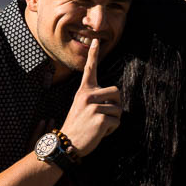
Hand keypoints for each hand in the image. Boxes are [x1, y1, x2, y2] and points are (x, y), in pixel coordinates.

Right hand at [59, 39, 121, 156]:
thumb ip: (95, 99)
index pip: (89, 69)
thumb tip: (114, 97)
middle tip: (103, 116)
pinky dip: (111, 130)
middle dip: (116, 105)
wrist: (66, 143)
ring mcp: (94, 106)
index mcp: (83, 91)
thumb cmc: (78, 127)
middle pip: (117, 91)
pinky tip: (98, 133)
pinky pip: (116, 121)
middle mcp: (88, 95)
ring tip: (97, 126)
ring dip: (113, 120)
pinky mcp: (100, 117)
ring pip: (119, 109)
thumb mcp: (82, 107)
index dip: (93, 55)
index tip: (95, 41)